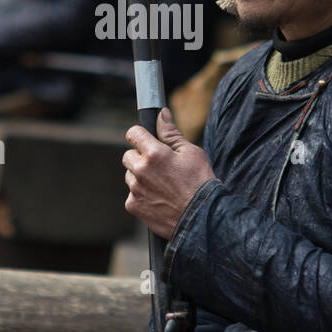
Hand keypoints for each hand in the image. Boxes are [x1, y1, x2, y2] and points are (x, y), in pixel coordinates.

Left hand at [124, 107, 215, 239]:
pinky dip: (142, 195)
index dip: (141, 136)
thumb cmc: (200, 183)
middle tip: (160, 167)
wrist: (202, 218)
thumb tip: (161, 113)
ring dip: (140, 177)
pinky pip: (132, 194)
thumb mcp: (191, 153)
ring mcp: (135, 190)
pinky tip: (159, 199)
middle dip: (141, 158)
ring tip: (162, 185)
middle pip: (128, 155)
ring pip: (130, 175)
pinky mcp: (133, 206)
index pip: (133, 133)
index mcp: (154, 153)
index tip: (147, 141)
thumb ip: (171, 133)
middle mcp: (140, 170)